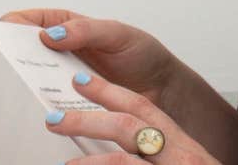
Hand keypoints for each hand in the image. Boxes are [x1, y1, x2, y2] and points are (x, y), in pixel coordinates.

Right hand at [0, 8, 181, 106]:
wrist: (164, 91)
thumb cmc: (143, 55)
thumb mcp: (118, 34)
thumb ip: (86, 30)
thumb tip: (51, 34)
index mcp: (65, 26)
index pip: (25, 22)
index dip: (4, 27)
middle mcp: (58, 52)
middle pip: (17, 52)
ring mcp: (61, 79)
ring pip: (27, 80)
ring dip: (10, 85)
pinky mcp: (69, 104)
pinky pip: (44, 104)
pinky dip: (31, 108)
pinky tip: (23, 114)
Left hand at [44, 71, 222, 164]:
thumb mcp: (180, 164)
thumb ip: (154, 155)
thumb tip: (120, 151)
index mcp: (182, 146)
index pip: (143, 109)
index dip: (109, 92)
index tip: (81, 81)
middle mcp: (181, 155)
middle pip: (131, 125)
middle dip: (88, 118)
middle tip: (54, 119)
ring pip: (124, 159)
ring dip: (89, 159)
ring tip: (64, 164)